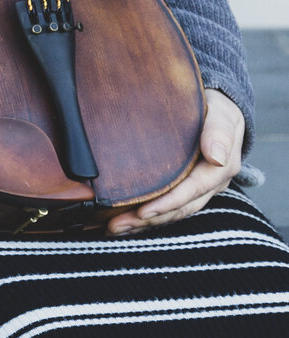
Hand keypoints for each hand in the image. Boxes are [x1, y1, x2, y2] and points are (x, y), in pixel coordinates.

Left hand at [110, 89, 242, 235]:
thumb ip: (219, 133)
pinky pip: (169, 207)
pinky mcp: (188, 188)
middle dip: (148, 220)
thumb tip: (216, 157)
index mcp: (220, 169)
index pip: (192, 191)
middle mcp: (211, 183)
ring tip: (114, 228)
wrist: (221, 110)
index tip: (143, 212)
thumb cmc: (217, 110)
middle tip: (116, 226)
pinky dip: (148, 216)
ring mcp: (200, 188)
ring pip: (173, 212)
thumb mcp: (222, 115)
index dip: (168, 203)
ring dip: (144, 223)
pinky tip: (127, 221)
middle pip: (179, 208)